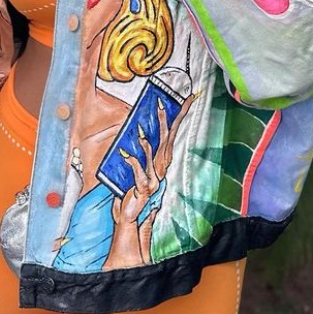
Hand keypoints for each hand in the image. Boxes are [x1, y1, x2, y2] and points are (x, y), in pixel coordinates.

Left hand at [111, 93, 196, 226]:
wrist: (131, 215)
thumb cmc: (134, 189)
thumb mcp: (139, 165)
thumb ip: (144, 149)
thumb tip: (142, 126)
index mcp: (162, 159)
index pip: (173, 132)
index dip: (180, 115)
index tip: (189, 98)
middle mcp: (162, 167)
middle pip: (165, 139)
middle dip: (164, 120)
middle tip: (160, 103)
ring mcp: (154, 178)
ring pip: (152, 154)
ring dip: (147, 141)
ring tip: (141, 128)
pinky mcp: (143, 187)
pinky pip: (138, 171)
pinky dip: (131, 161)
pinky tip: (123, 152)